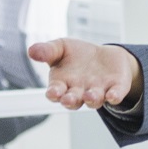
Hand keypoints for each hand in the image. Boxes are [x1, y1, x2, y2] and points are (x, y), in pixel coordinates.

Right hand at [26, 38, 141, 110]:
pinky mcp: (116, 88)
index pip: (55, 92)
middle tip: (68, 99)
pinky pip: (115, 95)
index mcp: (63, 84)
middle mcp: (79, 92)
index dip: (54, 93)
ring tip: (89, 96)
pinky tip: (112, 96)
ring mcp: (98, 91)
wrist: (105, 56)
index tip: (52, 92)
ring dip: (91, 99)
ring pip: (93, 100)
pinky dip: (114, 96)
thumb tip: (31, 50)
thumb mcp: (61, 48)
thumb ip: (47, 51)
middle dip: (70, 100)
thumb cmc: (78, 55)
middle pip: (73, 101)